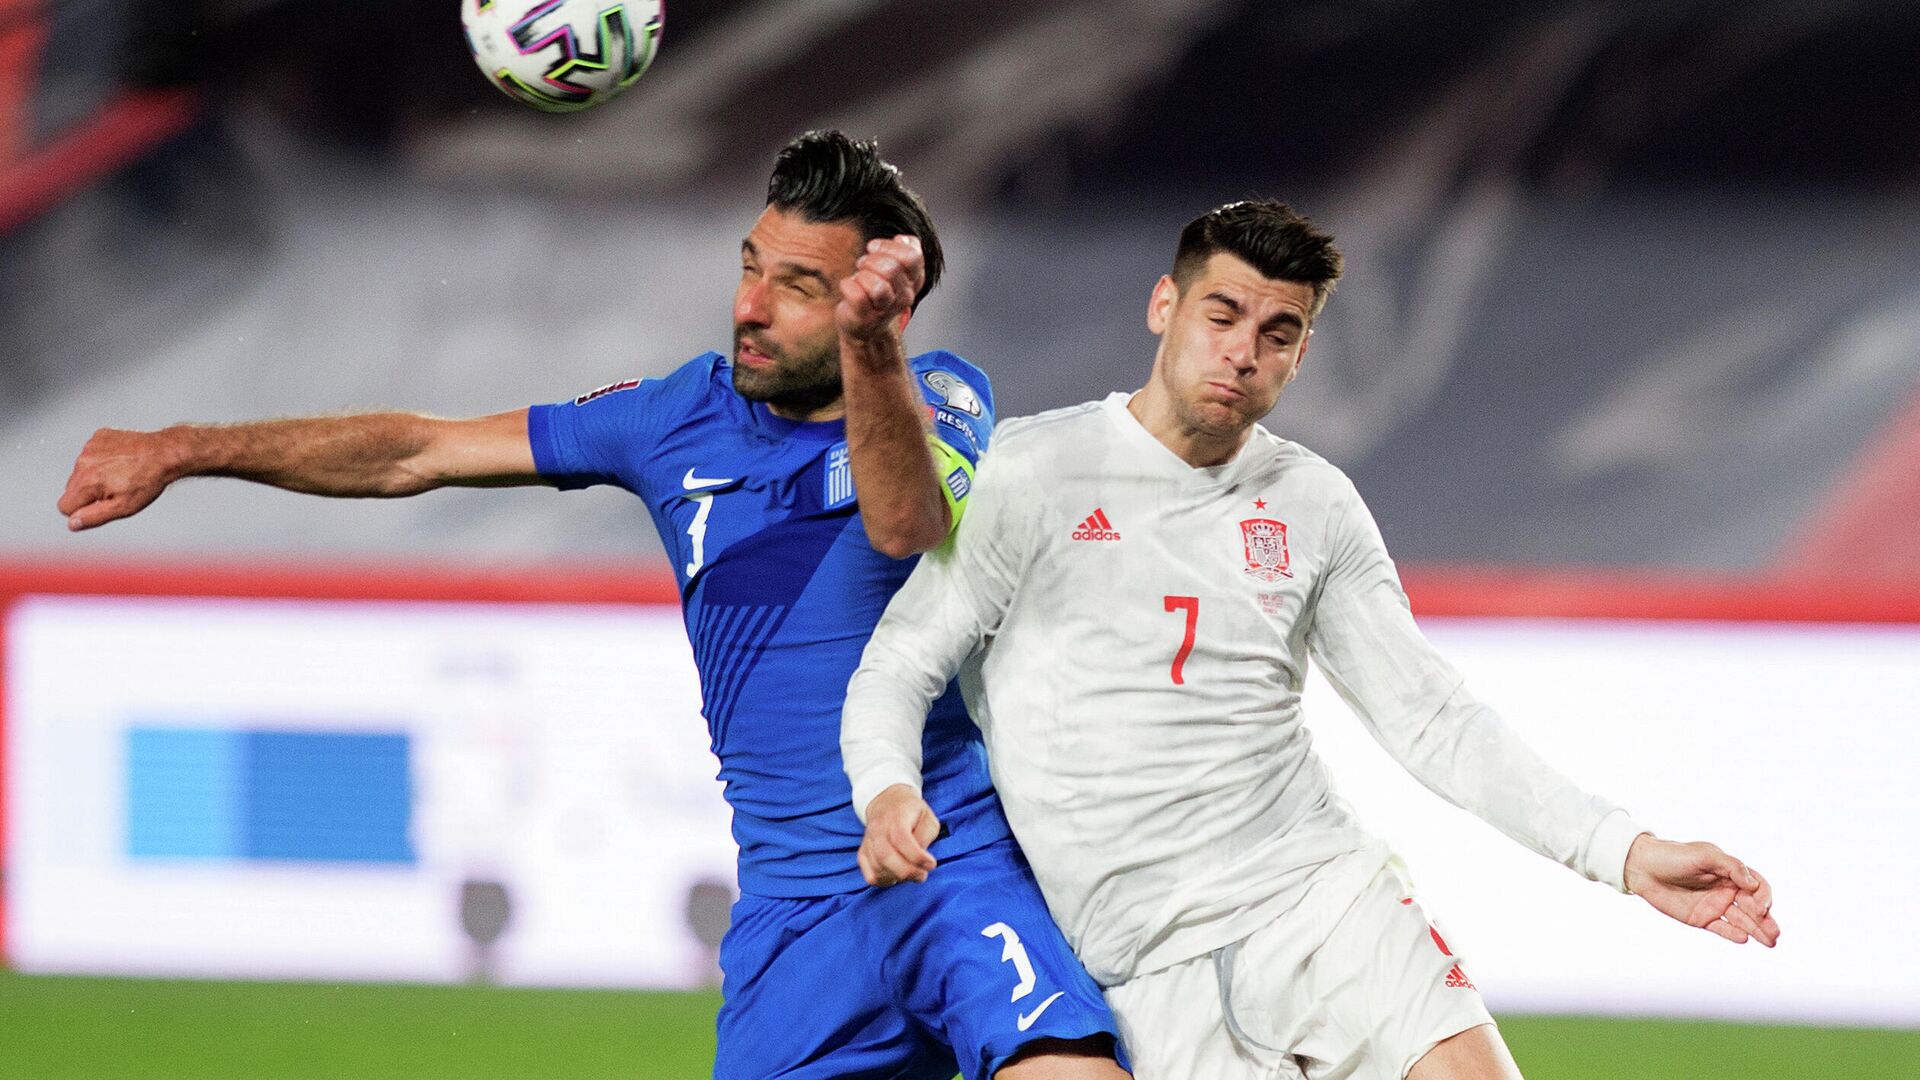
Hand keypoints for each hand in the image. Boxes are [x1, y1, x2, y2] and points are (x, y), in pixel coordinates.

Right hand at [58, 427, 184, 530]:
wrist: (165, 453)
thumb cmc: (148, 480)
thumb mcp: (123, 507)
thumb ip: (94, 517)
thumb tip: (73, 523)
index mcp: (86, 482)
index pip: (64, 506)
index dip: (81, 510)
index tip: (100, 505)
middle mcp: (83, 462)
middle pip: (71, 489)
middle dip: (88, 493)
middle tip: (115, 489)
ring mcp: (90, 447)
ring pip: (80, 471)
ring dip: (95, 475)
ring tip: (120, 474)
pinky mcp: (98, 437)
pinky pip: (90, 454)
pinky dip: (102, 459)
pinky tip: (121, 461)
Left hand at [836, 235, 923, 344]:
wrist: (866, 328)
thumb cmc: (877, 293)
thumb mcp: (896, 270)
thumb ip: (905, 252)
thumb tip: (905, 239)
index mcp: (913, 281)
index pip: (912, 257)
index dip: (890, 246)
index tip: (874, 247)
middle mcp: (904, 297)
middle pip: (892, 269)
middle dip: (871, 260)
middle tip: (863, 265)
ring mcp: (885, 309)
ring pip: (878, 286)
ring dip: (862, 275)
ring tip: (858, 277)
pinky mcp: (865, 317)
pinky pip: (857, 295)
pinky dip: (847, 285)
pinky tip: (848, 286)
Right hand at [858, 783, 940, 886]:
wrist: (887, 802)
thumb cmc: (912, 812)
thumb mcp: (928, 817)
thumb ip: (926, 836)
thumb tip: (920, 857)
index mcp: (896, 818)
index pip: (901, 840)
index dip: (917, 857)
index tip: (931, 864)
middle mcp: (878, 830)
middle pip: (885, 856)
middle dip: (907, 872)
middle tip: (922, 875)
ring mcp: (868, 842)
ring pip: (877, 868)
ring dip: (897, 877)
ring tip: (911, 873)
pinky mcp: (863, 854)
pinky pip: (870, 875)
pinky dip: (884, 881)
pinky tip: (896, 875)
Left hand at [1624, 834, 1779, 946]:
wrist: (1643, 867)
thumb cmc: (1675, 856)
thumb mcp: (1705, 854)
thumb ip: (1731, 867)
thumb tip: (1753, 884)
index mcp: (1731, 873)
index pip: (1757, 887)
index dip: (1764, 897)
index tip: (1762, 906)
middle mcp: (1726, 890)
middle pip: (1753, 907)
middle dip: (1766, 920)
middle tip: (1776, 933)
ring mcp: (1714, 905)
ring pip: (1742, 921)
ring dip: (1757, 930)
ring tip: (1771, 942)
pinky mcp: (1701, 918)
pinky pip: (1722, 928)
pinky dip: (1733, 934)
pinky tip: (1743, 939)